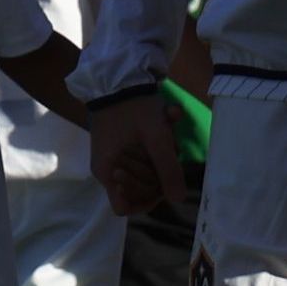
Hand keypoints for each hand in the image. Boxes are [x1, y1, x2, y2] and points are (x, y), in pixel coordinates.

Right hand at [90, 95, 185, 214]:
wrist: (118, 78)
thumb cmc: (134, 109)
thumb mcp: (157, 139)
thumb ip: (168, 170)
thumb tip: (179, 199)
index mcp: (108, 172)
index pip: (124, 207)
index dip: (146, 202)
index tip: (162, 187)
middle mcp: (107, 169)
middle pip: (138, 189)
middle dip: (159, 172)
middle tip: (169, 149)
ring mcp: (113, 157)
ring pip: (143, 171)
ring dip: (161, 154)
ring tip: (170, 127)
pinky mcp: (120, 145)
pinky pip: (141, 156)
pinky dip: (155, 144)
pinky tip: (167, 120)